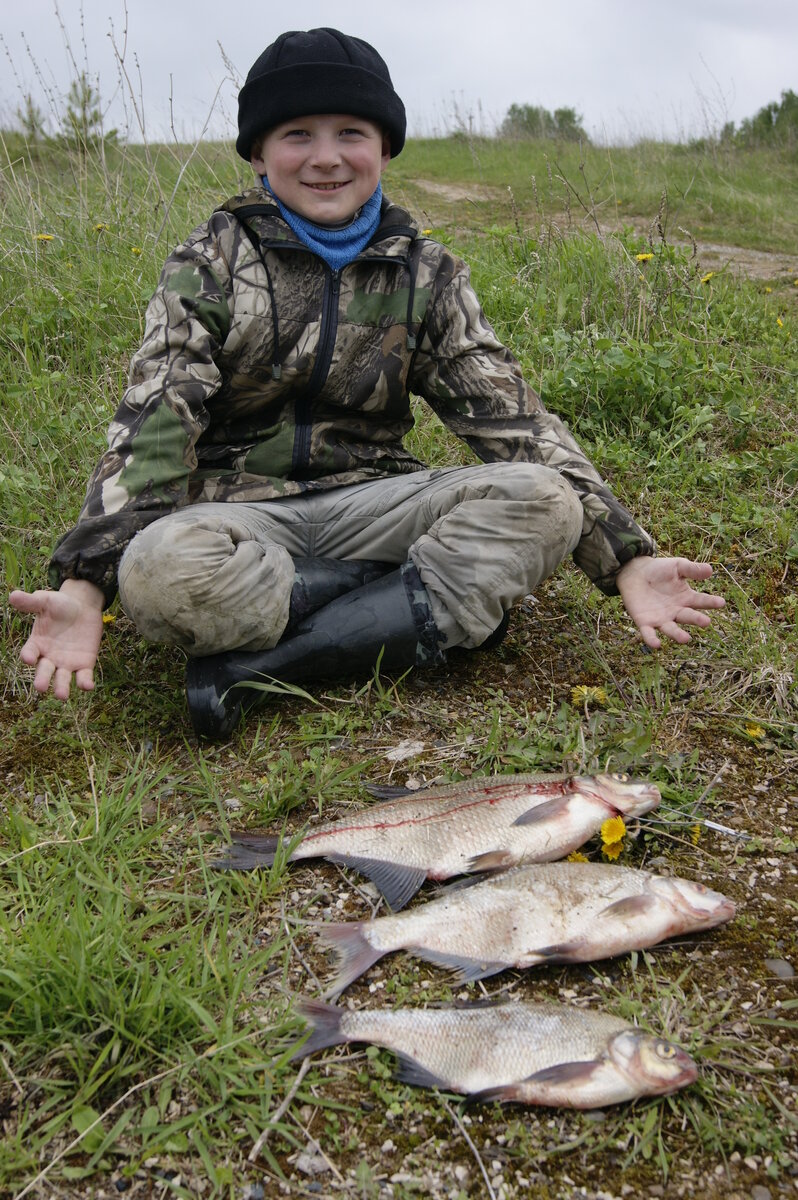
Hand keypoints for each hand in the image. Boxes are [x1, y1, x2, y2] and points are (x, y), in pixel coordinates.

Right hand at [10, 579, 104, 698]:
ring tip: (62, 696)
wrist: (83, 606)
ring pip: (63, 679)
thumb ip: (31, 602)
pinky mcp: (84, 664)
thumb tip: (13, 596)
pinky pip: (83, 676)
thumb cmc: (60, 604)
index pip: (29, 653)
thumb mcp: (46, 601)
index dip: (28, 656)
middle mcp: (49, 657)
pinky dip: (85, 682)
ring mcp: (66, 663)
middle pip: (44, 671)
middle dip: (42, 679)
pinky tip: (87, 686)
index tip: (28, 658)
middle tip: (41, 687)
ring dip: (62, 688)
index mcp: (37, 644)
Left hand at [615, 556, 724, 648]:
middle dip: (697, 620)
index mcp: (687, 598)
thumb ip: (692, 569)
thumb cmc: (659, 570)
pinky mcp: (645, 622)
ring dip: (677, 635)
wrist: (635, 573)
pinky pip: (649, 633)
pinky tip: (656, 644)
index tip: (721, 602)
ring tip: (685, 639)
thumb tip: (710, 570)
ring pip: (671, 629)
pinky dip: (652, 639)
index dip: (711, 602)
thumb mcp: (677, 566)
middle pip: (688, 617)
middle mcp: (677, 611)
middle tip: (706, 622)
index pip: (701, 601)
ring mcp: (662, 619)